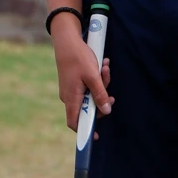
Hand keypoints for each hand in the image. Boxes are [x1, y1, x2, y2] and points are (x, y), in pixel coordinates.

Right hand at [51, 13, 113, 131]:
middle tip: (110, 92)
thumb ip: (100, 94)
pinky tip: (102, 66)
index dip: (85, 131)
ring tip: (106, 69)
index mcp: (72, 98)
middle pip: (88, 108)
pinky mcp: (74, 82)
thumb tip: (107, 111)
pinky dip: (97, 79)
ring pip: (90, 95)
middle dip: (102, 100)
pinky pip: (88, 86)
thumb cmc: (78, 58)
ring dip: (102, 85)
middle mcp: (70, 96)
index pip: (75, 123)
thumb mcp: (93, 76)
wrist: (67, 40)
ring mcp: (71, 89)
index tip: (97, 136)